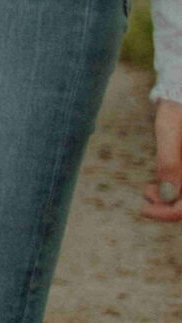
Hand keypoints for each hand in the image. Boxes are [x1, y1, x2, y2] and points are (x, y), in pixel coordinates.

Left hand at [144, 99, 181, 222]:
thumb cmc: (179, 109)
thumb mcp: (170, 133)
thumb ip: (170, 162)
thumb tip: (168, 195)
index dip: (170, 213)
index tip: (145, 209)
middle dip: (168, 206)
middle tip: (145, 194)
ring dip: (169, 200)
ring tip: (148, 190)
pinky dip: (172, 191)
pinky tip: (156, 185)